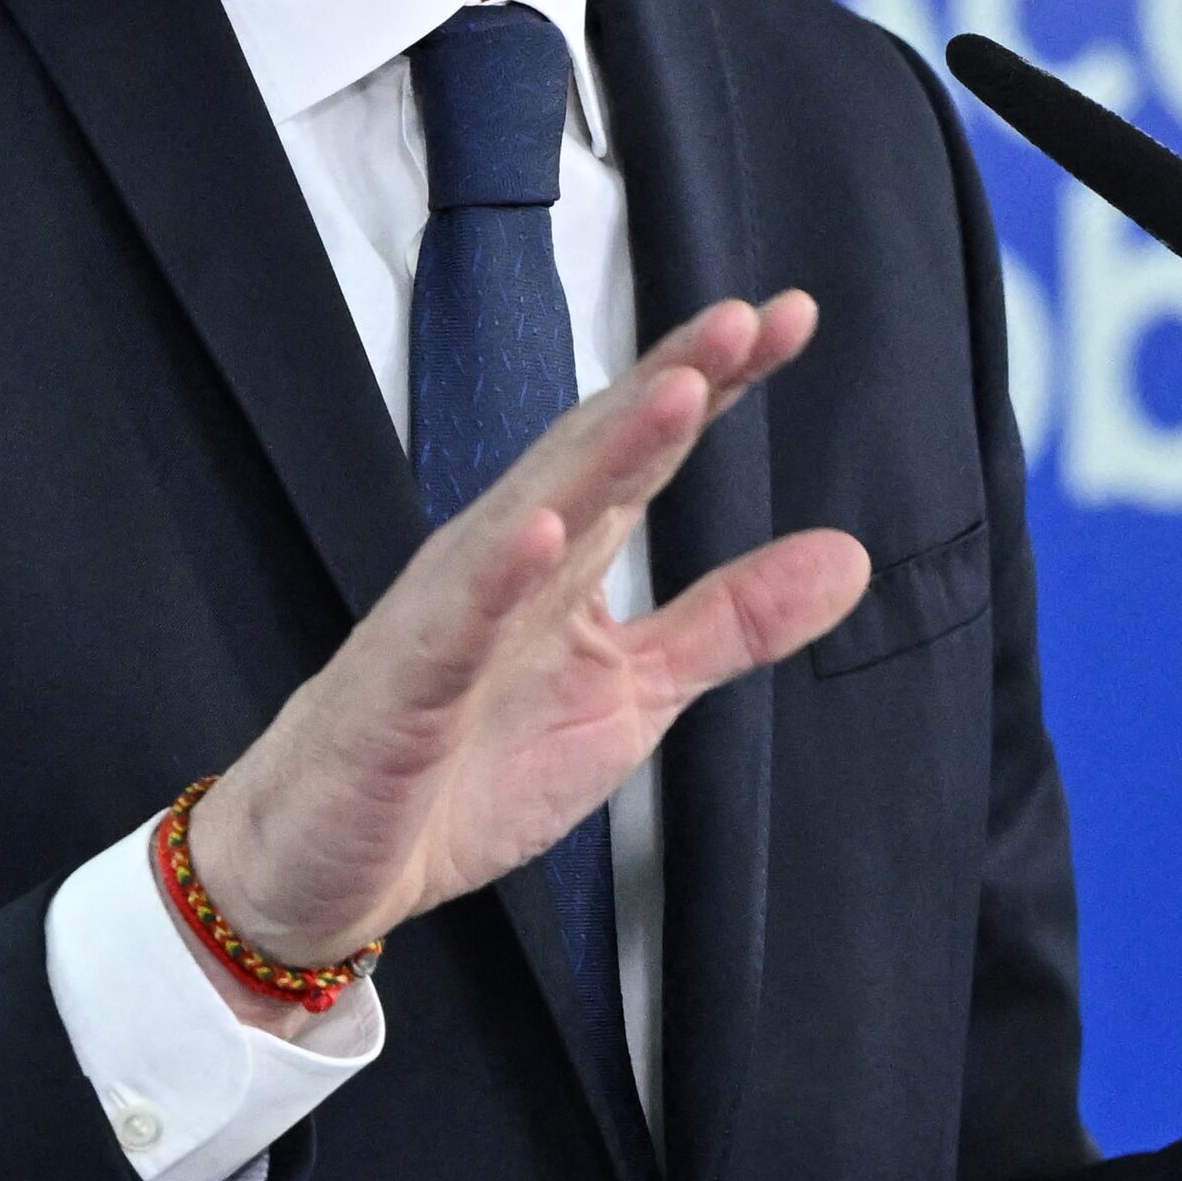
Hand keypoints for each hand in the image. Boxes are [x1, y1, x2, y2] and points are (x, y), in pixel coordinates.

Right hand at [177, 294, 872, 999]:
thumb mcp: (633, 695)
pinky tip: (545, 530)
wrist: (329, 865)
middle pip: (594, 452)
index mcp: (566, 559)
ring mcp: (451, 618)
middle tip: (747, 318)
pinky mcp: (404, 690)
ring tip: (679, 392)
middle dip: (669, 381)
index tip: (793, 315)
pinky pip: (454, 625)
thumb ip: (732, 623)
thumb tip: (852, 554)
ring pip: (533, 514)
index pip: (648, 451)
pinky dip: (498, 575)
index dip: (718, 382)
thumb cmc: (466, 766)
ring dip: (604, 451)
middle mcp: (508, 563)